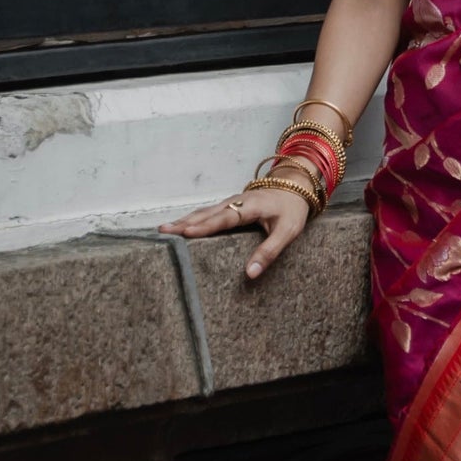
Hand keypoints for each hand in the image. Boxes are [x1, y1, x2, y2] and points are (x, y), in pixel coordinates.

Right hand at [160, 183, 312, 279]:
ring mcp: (231, 201)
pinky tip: (180, 227)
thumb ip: (269, 251)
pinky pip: (208, 212)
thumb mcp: (288, 232)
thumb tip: (250, 274)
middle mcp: (237, 201)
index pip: (225, 217)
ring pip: (205, 211)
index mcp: (251, 206)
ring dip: (184, 220)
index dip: (206, 226)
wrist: (297, 186)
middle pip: (208, 213)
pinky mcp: (229, 205)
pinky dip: (192, 218)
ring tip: (163, 230)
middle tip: (163, 232)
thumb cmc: (292, 210)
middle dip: (185, 222)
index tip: (185, 233)